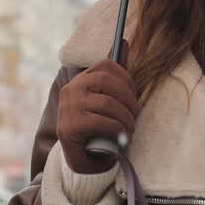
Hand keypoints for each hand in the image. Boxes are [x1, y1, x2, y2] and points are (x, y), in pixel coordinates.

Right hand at [57, 54, 138, 173]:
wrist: (82, 161)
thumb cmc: (98, 128)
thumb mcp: (107, 100)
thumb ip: (115, 74)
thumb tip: (125, 42)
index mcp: (79, 80)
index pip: (106, 65)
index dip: (126, 77)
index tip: (133, 93)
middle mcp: (71, 90)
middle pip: (108, 81)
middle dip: (129, 98)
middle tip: (135, 114)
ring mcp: (69, 107)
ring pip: (108, 103)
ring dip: (126, 117)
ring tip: (130, 128)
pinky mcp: (71, 126)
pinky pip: (104, 121)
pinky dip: (119, 129)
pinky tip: (122, 136)